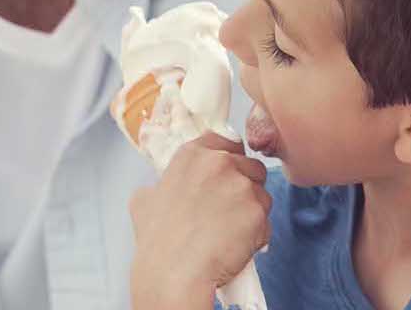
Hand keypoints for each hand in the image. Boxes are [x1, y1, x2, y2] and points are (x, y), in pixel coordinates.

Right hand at [129, 133, 270, 309]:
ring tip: (229, 233)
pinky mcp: (258, 212)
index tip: (227, 172)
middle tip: (227, 211)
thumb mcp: (145, 200)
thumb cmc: (159, 241)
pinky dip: (256, 235)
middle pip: (250, 167)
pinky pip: (266, 222)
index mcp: (192, 155)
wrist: (174, 271)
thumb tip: (161, 190)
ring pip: (262, 195)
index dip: (229, 157)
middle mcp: (219, 163)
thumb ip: (161, 185)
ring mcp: (241, 186)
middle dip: (245, 187)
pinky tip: (236, 246)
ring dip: (252, 212)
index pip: (225, 139)